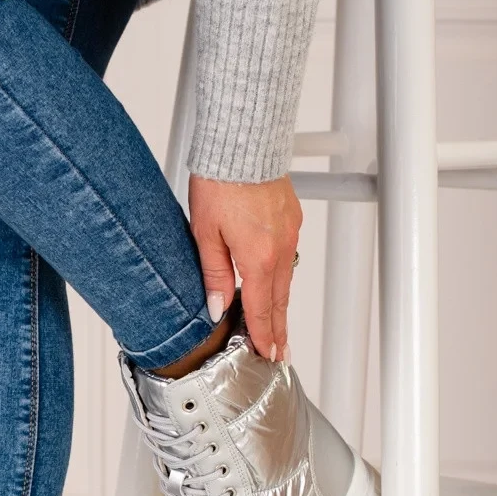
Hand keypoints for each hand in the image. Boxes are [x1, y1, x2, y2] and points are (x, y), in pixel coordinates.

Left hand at [188, 174, 301, 361]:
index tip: (267, 354)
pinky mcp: (291, 218)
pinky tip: (274, 284)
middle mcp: (280, 247)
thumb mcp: (205, 233)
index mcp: (259, 256)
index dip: (263, 335)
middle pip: (279, 300)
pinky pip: (288, 257)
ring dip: (280, 305)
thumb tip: (218, 307)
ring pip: (285, 279)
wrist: (243, 140)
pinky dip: (281, 277)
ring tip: (276, 327)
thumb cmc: (222, 180)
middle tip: (280, 353)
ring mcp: (289, 232)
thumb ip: (213, 274)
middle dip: (278, 329)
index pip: (261, 308)